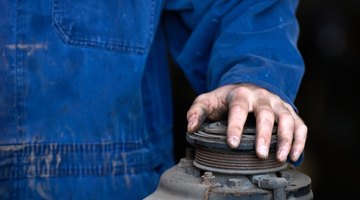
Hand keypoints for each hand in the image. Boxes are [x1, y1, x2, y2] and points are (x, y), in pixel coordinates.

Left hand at [186, 84, 306, 161]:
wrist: (247, 85)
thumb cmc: (226, 98)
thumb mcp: (208, 100)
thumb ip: (197, 112)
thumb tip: (190, 128)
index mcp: (240, 94)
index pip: (238, 108)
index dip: (235, 125)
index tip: (232, 143)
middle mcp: (262, 97)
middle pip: (266, 114)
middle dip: (264, 135)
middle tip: (260, 155)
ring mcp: (277, 104)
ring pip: (287, 119)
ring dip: (286, 139)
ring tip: (280, 158)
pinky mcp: (288, 111)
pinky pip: (300, 124)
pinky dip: (300, 140)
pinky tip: (294, 156)